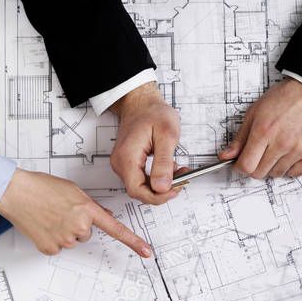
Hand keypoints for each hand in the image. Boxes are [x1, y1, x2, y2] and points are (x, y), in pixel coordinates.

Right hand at [0, 169, 151, 256]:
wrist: (15, 192)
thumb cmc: (40, 187)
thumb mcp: (72, 190)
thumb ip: (90, 205)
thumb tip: (105, 217)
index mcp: (86, 209)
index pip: (115, 229)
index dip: (133, 242)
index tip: (146, 252)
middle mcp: (78, 226)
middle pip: (87, 234)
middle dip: (77, 225)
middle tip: (61, 212)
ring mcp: (64, 239)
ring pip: (72, 241)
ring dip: (64, 231)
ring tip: (50, 216)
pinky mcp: (50, 248)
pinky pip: (58, 247)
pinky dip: (52, 239)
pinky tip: (43, 225)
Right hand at [109, 82, 182, 203]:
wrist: (141, 103)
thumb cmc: (152, 113)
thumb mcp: (166, 135)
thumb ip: (164, 163)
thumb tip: (162, 187)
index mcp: (127, 157)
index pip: (137, 190)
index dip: (157, 196)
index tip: (174, 190)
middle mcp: (121, 163)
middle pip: (139, 191)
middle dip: (162, 190)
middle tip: (180, 180)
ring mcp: (123, 164)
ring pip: (141, 187)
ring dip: (160, 184)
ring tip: (177, 171)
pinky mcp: (128, 164)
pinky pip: (141, 179)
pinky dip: (157, 178)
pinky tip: (168, 169)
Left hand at [219, 78, 301, 178]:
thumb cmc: (285, 98)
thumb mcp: (255, 112)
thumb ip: (240, 137)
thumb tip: (226, 155)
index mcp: (264, 132)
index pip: (246, 166)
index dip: (241, 166)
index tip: (242, 161)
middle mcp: (282, 143)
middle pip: (260, 173)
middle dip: (255, 166)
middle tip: (259, 154)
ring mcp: (299, 150)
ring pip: (277, 174)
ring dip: (273, 166)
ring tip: (276, 150)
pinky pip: (296, 173)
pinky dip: (290, 167)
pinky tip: (288, 154)